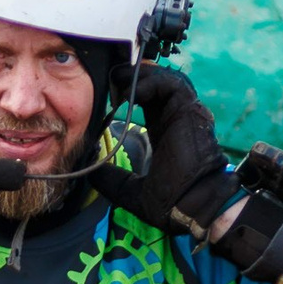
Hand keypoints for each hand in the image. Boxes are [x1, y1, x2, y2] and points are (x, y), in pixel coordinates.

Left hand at [87, 64, 239, 237]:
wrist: (192, 207)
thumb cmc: (170, 202)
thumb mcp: (130, 190)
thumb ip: (111, 178)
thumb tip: (89, 169)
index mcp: (164, 131)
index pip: (148, 100)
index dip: (129, 91)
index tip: (108, 93)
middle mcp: (175, 118)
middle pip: (156, 84)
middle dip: (133, 77)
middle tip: (110, 78)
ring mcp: (185, 113)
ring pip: (166, 79)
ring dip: (141, 76)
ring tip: (119, 81)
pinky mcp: (190, 111)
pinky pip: (172, 85)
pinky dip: (152, 82)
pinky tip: (133, 92)